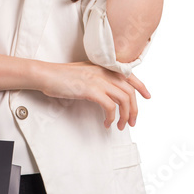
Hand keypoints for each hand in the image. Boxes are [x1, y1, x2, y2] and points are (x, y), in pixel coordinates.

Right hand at [35, 61, 150, 129]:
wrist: (46, 74)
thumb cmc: (61, 76)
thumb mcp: (85, 72)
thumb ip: (98, 78)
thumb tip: (109, 92)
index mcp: (103, 67)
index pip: (129, 75)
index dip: (141, 86)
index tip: (147, 96)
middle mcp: (104, 72)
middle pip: (129, 91)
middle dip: (134, 109)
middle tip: (132, 122)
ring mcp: (98, 80)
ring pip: (123, 99)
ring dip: (125, 116)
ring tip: (121, 126)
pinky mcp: (91, 90)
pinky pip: (109, 106)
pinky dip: (111, 117)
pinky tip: (107, 123)